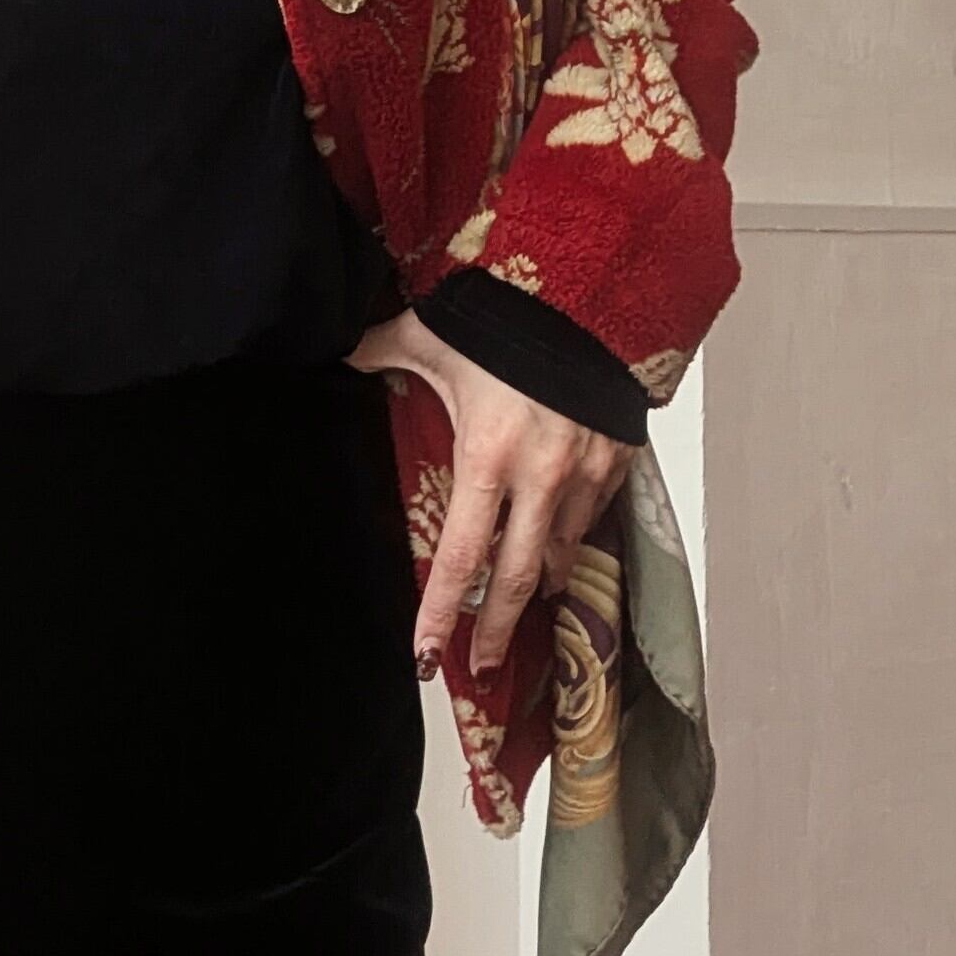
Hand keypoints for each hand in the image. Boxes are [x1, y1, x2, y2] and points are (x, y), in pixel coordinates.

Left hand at [347, 310, 640, 680]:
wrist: (592, 286)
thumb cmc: (506, 316)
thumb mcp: (428, 335)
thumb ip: (378, 351)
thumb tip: (337, 355)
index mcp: (487, 457)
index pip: (459, 558)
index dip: (440, 614)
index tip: (427, 655)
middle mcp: (541, 476)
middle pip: (515, 579)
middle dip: (494, 630)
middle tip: (480, 669)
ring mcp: (585, 472)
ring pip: (559, 553)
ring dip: (536, 588)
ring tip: (520, 614)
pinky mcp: (617, 459)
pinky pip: (591, 518)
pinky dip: (572, 541)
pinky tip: (559, 556)